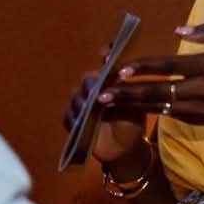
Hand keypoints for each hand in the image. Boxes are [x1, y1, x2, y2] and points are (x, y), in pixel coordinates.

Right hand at [61, 48, 143, 165]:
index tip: (106, 54)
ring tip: (86, 108)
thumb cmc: (132, 124)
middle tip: (95, 91)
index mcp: (111, 82)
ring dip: (80, 102)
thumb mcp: (135, 106)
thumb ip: (127, 91)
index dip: (106, 55)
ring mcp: (83, 105)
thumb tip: (120, 75)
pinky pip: (68, 116)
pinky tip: (78, 121)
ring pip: (75, 97)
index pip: (107, 64)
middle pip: (87, 80)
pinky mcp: (74, 122)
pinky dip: (72, 118)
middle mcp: (95, 89)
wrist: (126, 149)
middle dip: (90, 84)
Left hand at [97, 24, 203, 155]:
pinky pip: (167, 114)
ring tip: (107, 104)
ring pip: (158, 106)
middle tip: (102, 93)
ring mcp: (197, 109)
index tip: (123, 70)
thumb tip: (179, 29)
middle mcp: (200, 90)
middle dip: (128, 93)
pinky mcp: (196, 121)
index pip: (170, 67)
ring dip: (131, 105)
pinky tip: (129, 109)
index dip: (146, 69)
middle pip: (158, 92)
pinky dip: (147, 112)